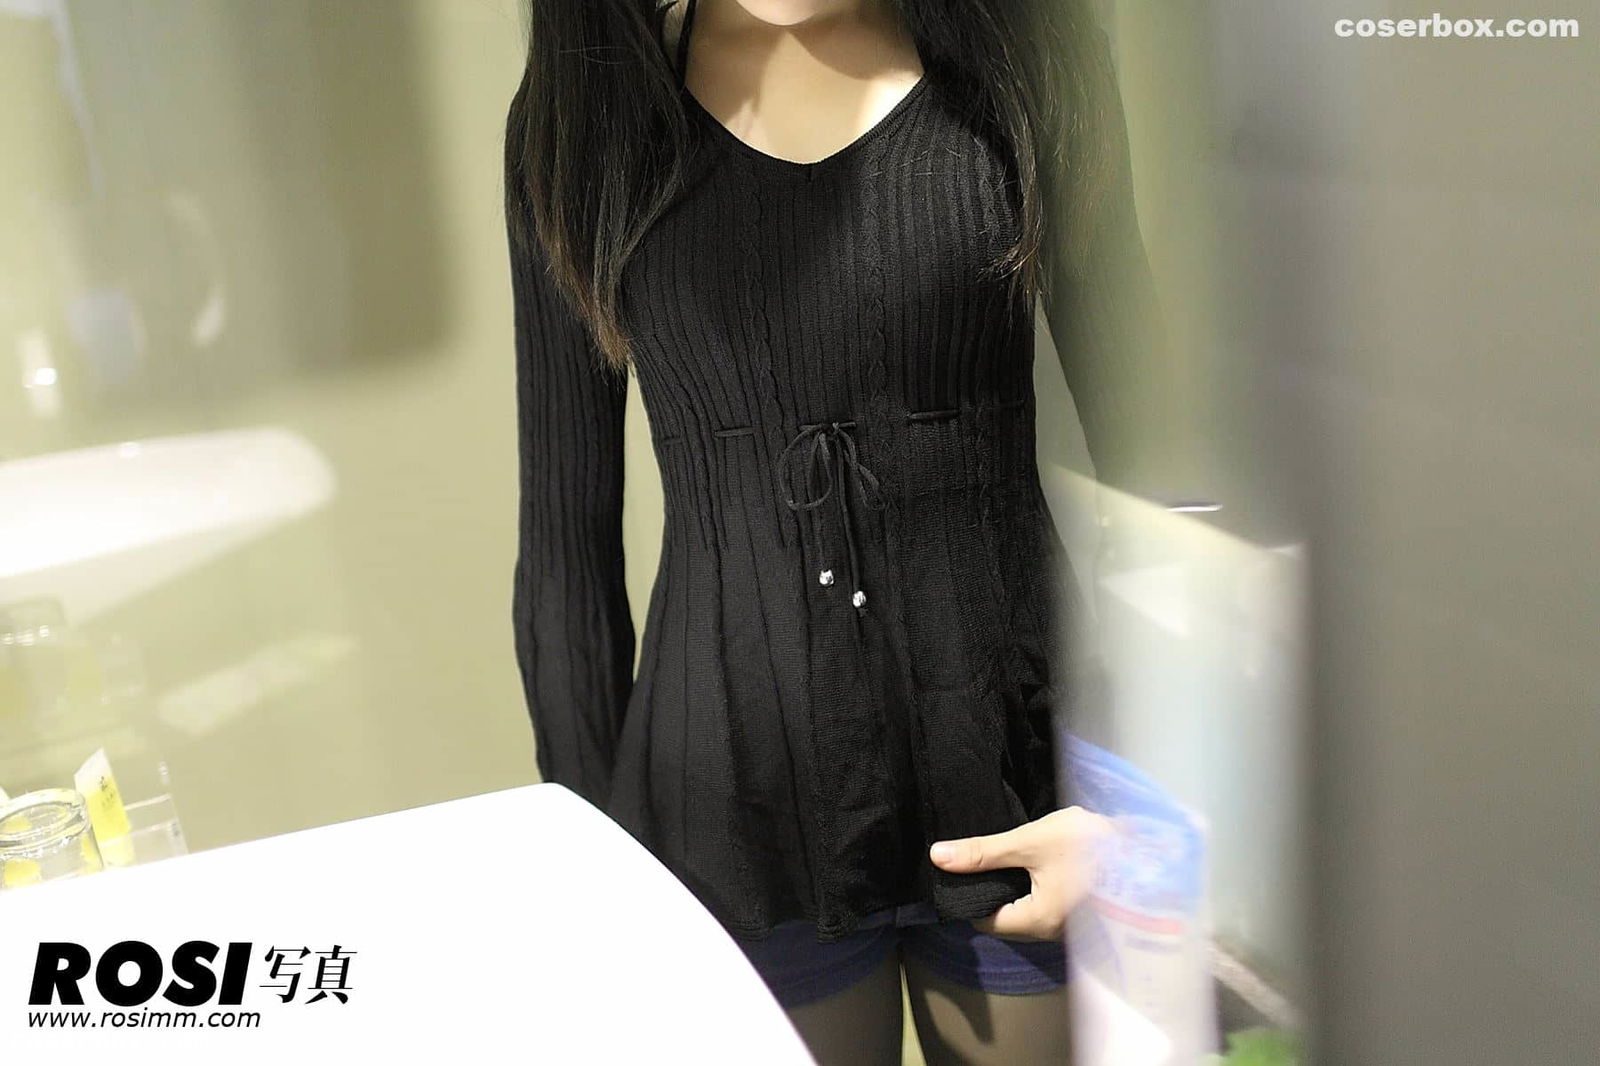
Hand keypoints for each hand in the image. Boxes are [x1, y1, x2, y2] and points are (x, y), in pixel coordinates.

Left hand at [928, 806, 1112, 941]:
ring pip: (1029, 913)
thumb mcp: (1031, 840)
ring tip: (1019, 858)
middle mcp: (1055, 933)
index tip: (969, 870)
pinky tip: (1044, 865)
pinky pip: (1050, 908)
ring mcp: (1073, 927)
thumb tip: (939, 857)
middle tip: (992, 858)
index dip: (971, 896)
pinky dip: (1041, 890)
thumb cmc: (1092, 844)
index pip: (984, 922)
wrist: (1152, 846)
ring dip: (1021, 889)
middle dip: (996, 891)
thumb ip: (983, 852)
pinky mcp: (1086, 916)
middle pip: (1007, 919)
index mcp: (1038, 921)